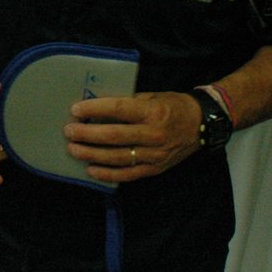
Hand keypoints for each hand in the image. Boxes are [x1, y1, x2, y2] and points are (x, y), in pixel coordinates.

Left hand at [65, 91, 202, 182]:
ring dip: (92, 154)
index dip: (95, 109)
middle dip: (87, 134)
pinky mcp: (155, 169)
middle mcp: (154, 134)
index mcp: (152, 112)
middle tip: (69, 131)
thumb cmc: (173, 106)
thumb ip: (127, 103)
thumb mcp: (152, 97)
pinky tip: (91, 170)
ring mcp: (155, 154)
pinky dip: (108, 174)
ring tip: (73, 150)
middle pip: (114, 136)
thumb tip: (97, 107)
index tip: (75, 110)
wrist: (202, 125)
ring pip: (118, 157)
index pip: (118, 110)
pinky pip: (128, 174)